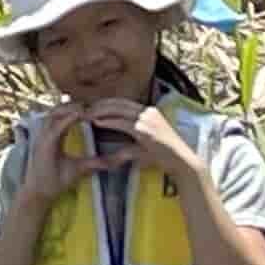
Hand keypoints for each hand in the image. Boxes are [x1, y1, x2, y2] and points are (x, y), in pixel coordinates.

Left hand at [80, 100, 194, 179]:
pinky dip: (108, 121)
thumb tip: (112, 154)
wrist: (182, 162)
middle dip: (98, 104)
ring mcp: (147, 119)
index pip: (122, 102)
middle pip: (117, 102)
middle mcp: (148, 112)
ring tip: (85, 114)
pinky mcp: (145, 130)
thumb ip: (127, 147)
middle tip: (82, 108)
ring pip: (118, 110)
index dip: (105, 103)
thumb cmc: (163, 156)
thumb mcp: (142, 147)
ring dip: (100, 111)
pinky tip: (97, 122)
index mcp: (148, 112)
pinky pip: (123, 123)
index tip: (90, 106)